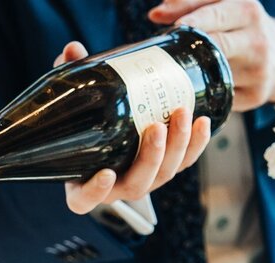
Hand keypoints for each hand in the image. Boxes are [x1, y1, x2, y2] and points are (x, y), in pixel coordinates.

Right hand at [56, 41, 210, 214]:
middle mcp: (114, 188)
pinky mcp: (165, 168)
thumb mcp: (75, 100)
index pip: (84, 200)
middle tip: (156, 127)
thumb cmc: (84, 121)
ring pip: (163, 175)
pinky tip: (203, 122)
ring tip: (182, 114)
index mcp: (83, 184)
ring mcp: (143, 180)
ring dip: (177, 146)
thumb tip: (72, 50)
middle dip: (151, 157)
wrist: (109, 123)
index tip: (106, 174)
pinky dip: (195, 145)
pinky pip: (183, 163)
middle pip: (136, 186)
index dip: (95, 191)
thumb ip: (70, 79)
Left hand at [149, 0, 274, 110]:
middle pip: (218, 46)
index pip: (218, 15)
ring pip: (217, 76)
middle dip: (193, 50)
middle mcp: (257, 41)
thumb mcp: (224, 7)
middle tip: (169, 55)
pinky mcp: (256, 95)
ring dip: (193, 77)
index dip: (195, 22)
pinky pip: (221, 97)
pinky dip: (204, 96)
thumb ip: (190, 4)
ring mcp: (258, 71)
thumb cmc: (242, 27)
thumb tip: (155, 15)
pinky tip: (192, 93)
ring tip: (176, 75)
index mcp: (247, 11)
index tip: (176, 28)